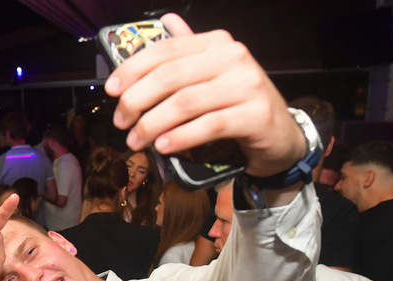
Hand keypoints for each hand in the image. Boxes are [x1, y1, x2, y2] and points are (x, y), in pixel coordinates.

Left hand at [105, 14, 305, 177]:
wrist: (281, 136)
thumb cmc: (238, 106)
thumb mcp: (212, 77)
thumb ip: (187, 56)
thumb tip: (165, 22)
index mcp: (216, 44)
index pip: (165, 50)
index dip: (132, 69)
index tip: (111, 90)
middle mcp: (233, 57)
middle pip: (170, 77)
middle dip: (136, 101)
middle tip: (121, 123)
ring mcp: (247, 85)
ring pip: (185, 103)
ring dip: (153, 124)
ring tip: (136, 140)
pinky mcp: (255, 114)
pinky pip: (208, 125)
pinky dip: (180, 137)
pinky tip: (163, 146)